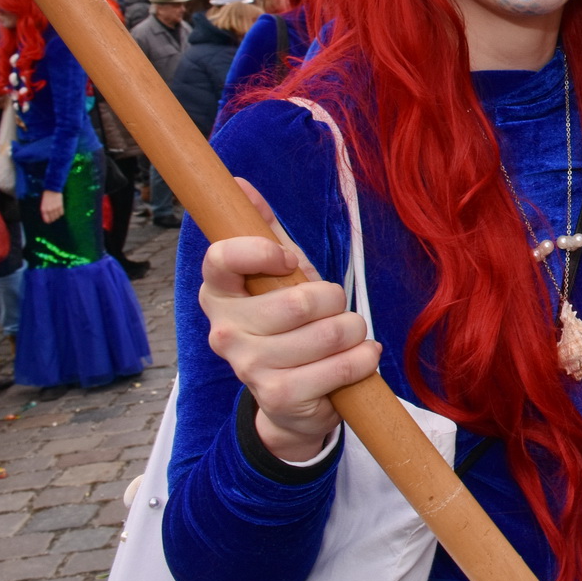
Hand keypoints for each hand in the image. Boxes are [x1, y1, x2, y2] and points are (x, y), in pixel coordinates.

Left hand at [39, 190, 63, 223]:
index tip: (49, 222)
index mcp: (43, 209)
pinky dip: (61, 213)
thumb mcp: (43, 203)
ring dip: (57, 216)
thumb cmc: (46, 196)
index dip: (48, 221)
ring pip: (57, 216)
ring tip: (56, 215)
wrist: (52, 189)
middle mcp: (49, 209)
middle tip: (53, 219)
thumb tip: (48, 215)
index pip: (46, 219)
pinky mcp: (60, 205)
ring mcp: (55, 208)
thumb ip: (45, 210)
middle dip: (53, 219)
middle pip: (52, 218)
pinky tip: (59, 212)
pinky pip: (61, 213)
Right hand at [200, 178, 378, 461]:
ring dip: (353, 330)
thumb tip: (241, 183)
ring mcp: (248, 367)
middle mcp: (224, 331)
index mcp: (218, 292)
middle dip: (334, 299)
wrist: (291, 397)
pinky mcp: (278, 397)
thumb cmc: (287, 323)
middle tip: (334, 308)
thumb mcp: (278, 273)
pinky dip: (363, 359)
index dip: (262, 252)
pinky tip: (359, 357)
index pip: (222, 258)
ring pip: (327, 333)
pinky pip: (340, 366)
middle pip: (299, 300)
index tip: (287, 260)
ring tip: (347, 335)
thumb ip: (263, 228)